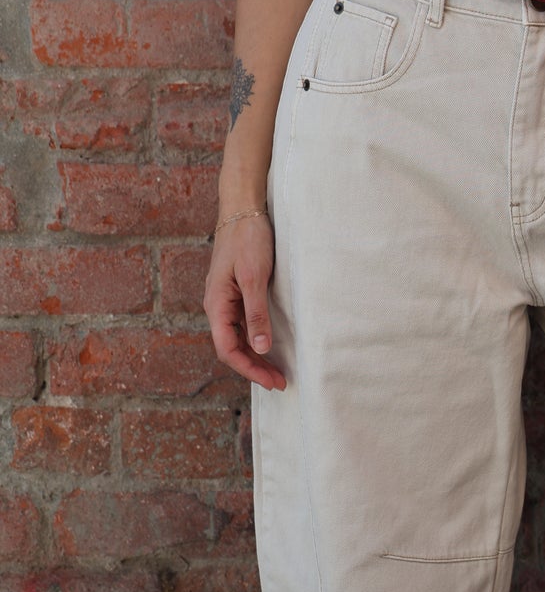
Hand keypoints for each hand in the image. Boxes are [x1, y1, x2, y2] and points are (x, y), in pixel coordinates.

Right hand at [204, 215, 286, 389]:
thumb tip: (260, 347)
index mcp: (216, 304)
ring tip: (276, 370)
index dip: (249, 369)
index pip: (228, 348)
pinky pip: (242, 325)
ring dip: (255, 356)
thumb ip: (256, 313)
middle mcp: (217, 305)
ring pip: (237, 338)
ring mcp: (226, 300)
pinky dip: (255, 340)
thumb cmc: (248, 238)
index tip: (272, 381)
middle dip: (254, 367)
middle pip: (232, 347)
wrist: (243, 209)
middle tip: (280, 382)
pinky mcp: (235, 293)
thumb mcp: (255, 277)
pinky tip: (268, 347)